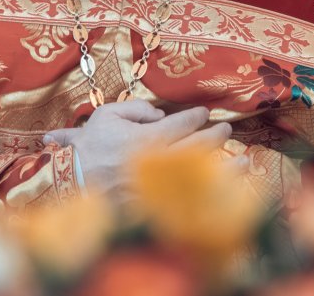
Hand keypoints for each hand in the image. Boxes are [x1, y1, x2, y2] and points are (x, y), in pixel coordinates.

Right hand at [43, 102, 232, 199]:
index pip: (180, 124)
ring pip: (200, 175)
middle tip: (225, 130)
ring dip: (225, 166)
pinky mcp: (156, 205)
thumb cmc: (88, 145)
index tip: (204, 113)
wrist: (70, 181)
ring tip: (242, 158)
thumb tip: (160, 114)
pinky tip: (225, 187)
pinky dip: (210, 192)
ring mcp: (158, 187)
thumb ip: (136, 108)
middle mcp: (155, 163)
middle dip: (214, 136)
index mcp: (144, 138)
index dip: (196, 117)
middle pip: (196, 148)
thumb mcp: (106, 114)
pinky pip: (190, 198)